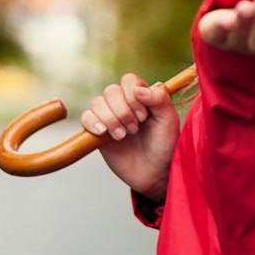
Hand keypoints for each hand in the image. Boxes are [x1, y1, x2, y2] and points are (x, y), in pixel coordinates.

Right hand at [80, 73, 179, 200]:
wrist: (154, 173)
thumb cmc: (164, 146)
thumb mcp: (169, 121)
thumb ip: (160, 100)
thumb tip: (139, 89)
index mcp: (142, 96)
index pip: (129, 81)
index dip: (133, 96)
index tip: (144, 116)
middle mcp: (124, 103)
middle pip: (111, 91)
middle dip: (122, 110)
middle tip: (134, 129)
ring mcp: (110, 117)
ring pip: (97, 102)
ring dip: (110, 119)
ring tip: (123, 135)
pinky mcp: (97, 132)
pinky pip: (86, 118)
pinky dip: (93, 122)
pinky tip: (104, 133)